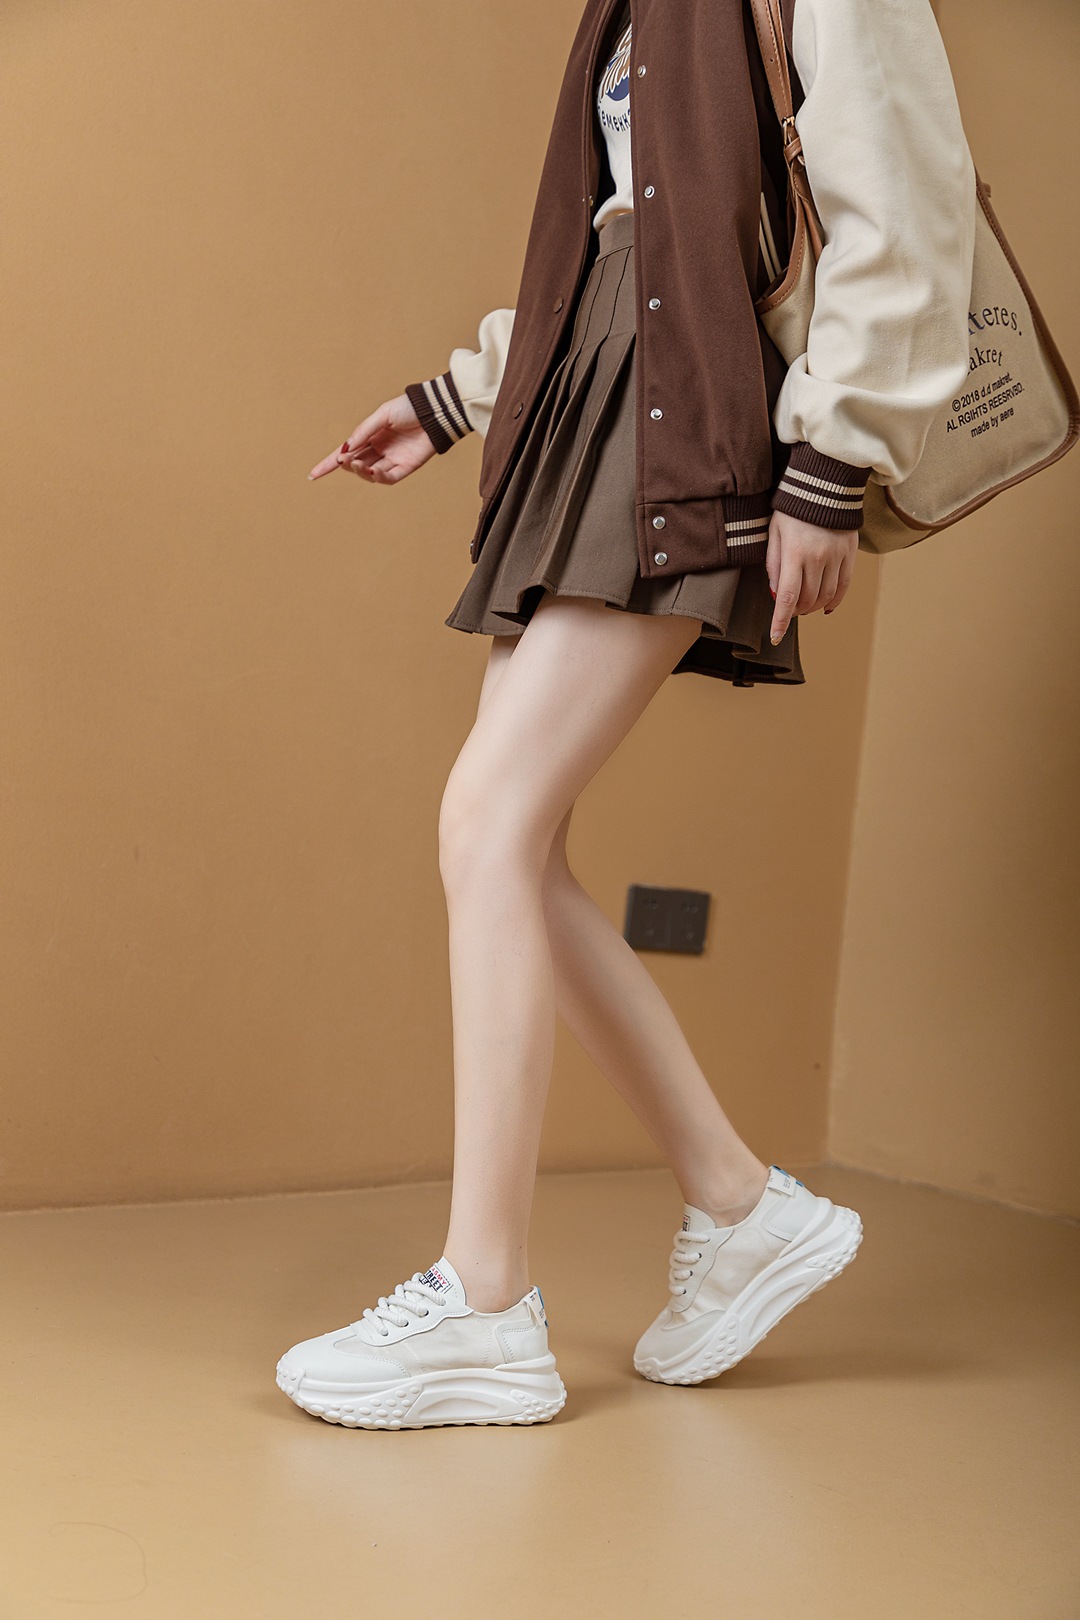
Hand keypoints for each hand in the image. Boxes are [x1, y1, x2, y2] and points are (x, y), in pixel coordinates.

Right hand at [308, 394, 436, 484]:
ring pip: (370, 472)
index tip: (313, 475)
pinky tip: (372, 471)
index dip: (329, 464)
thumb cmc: (409, 408)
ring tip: (357, 464)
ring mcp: (393, 459)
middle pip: (356, 464)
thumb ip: (364, 431)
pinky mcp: (407, 467)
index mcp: (371, 435)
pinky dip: (379, 477)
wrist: (434, 411)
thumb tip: (345, 450)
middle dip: (346, 465)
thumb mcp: (382, 415)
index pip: (346, 452)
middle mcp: (380, 449)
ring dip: (361, 471)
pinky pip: (389, 477)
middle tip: (342, 461)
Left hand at [765, 510, 856, 644]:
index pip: (788, 596)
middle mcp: (817, 557)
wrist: (824, 485)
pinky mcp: (850, 554)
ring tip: (805, 605)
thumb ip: (774, 564)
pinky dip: (834, 601)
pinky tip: (826, 607)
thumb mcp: (774, 533)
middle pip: (807, 600)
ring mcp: (836, 556)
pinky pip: (844, 586)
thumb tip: (777, 595)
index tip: (776, 636)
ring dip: (813, 607)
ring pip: (826, 597)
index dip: (781, 620)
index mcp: (795, 553)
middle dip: (796, 611)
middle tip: (789, 609)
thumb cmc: (792, 509)